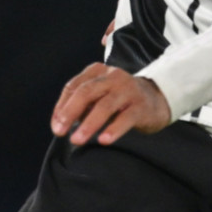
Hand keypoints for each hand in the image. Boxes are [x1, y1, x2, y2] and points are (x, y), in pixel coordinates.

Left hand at [50, 64, 170, 146]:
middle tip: (59, 132)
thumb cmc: (120, 100)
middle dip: (70, 112)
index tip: (55, 126)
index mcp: (98, 71)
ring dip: (89, 124)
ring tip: (77, 140)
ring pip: (105, 106)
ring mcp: (128, 90)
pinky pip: (126, 118)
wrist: (157, 99)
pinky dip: (113, 129)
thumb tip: (59, 124)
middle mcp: (112, 77)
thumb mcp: (99, 96)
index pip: (73, 87)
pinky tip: (104, 140)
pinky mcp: (141, 106)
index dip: (61, 107)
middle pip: (86, 92)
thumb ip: (80, 106)